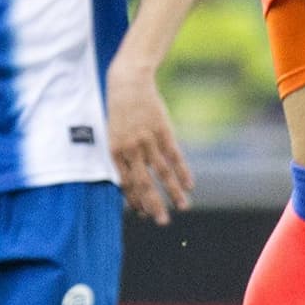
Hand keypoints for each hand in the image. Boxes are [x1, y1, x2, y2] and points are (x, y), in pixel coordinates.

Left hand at [106, 52, 192, 226]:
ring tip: (183, 207)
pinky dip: (183, 171)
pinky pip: (174, 156)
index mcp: (116, 152)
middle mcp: (131, 149)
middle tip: (162, 222)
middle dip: (153, 205)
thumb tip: (129, 180)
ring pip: (162, 172)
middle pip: (144, 183)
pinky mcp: (163, 131)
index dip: (136, 201)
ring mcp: (148, 140)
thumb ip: (122, 157)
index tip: (143, 215)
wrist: (129, 82)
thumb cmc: (120, 110)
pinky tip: (190, 185)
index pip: (127, 184)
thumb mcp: (114, 134)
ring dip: (173, 192)